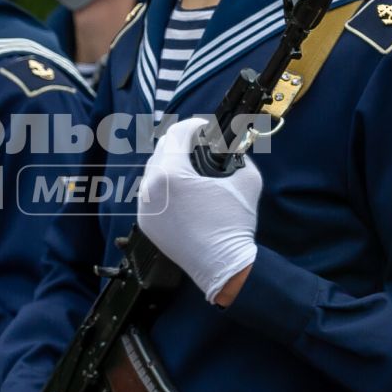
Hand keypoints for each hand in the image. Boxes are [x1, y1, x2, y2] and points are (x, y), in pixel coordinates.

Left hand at [137, 117, 261, 303]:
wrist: (223, 266)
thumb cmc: (234, 225)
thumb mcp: (246, 179)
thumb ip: (238, 154)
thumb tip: (233, 144)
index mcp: (171, 174)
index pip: (177, 133)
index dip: (194, 125)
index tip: (205, 128)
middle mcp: (151, 188)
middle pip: (162, 149)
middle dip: (181, 142)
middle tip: (199, 145)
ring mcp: (144, 206)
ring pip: (153, 171)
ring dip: (170, 163)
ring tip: (191, 168)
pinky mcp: (145, 222)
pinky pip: (150, 194)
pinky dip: (164, 187)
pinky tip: (182, 191)